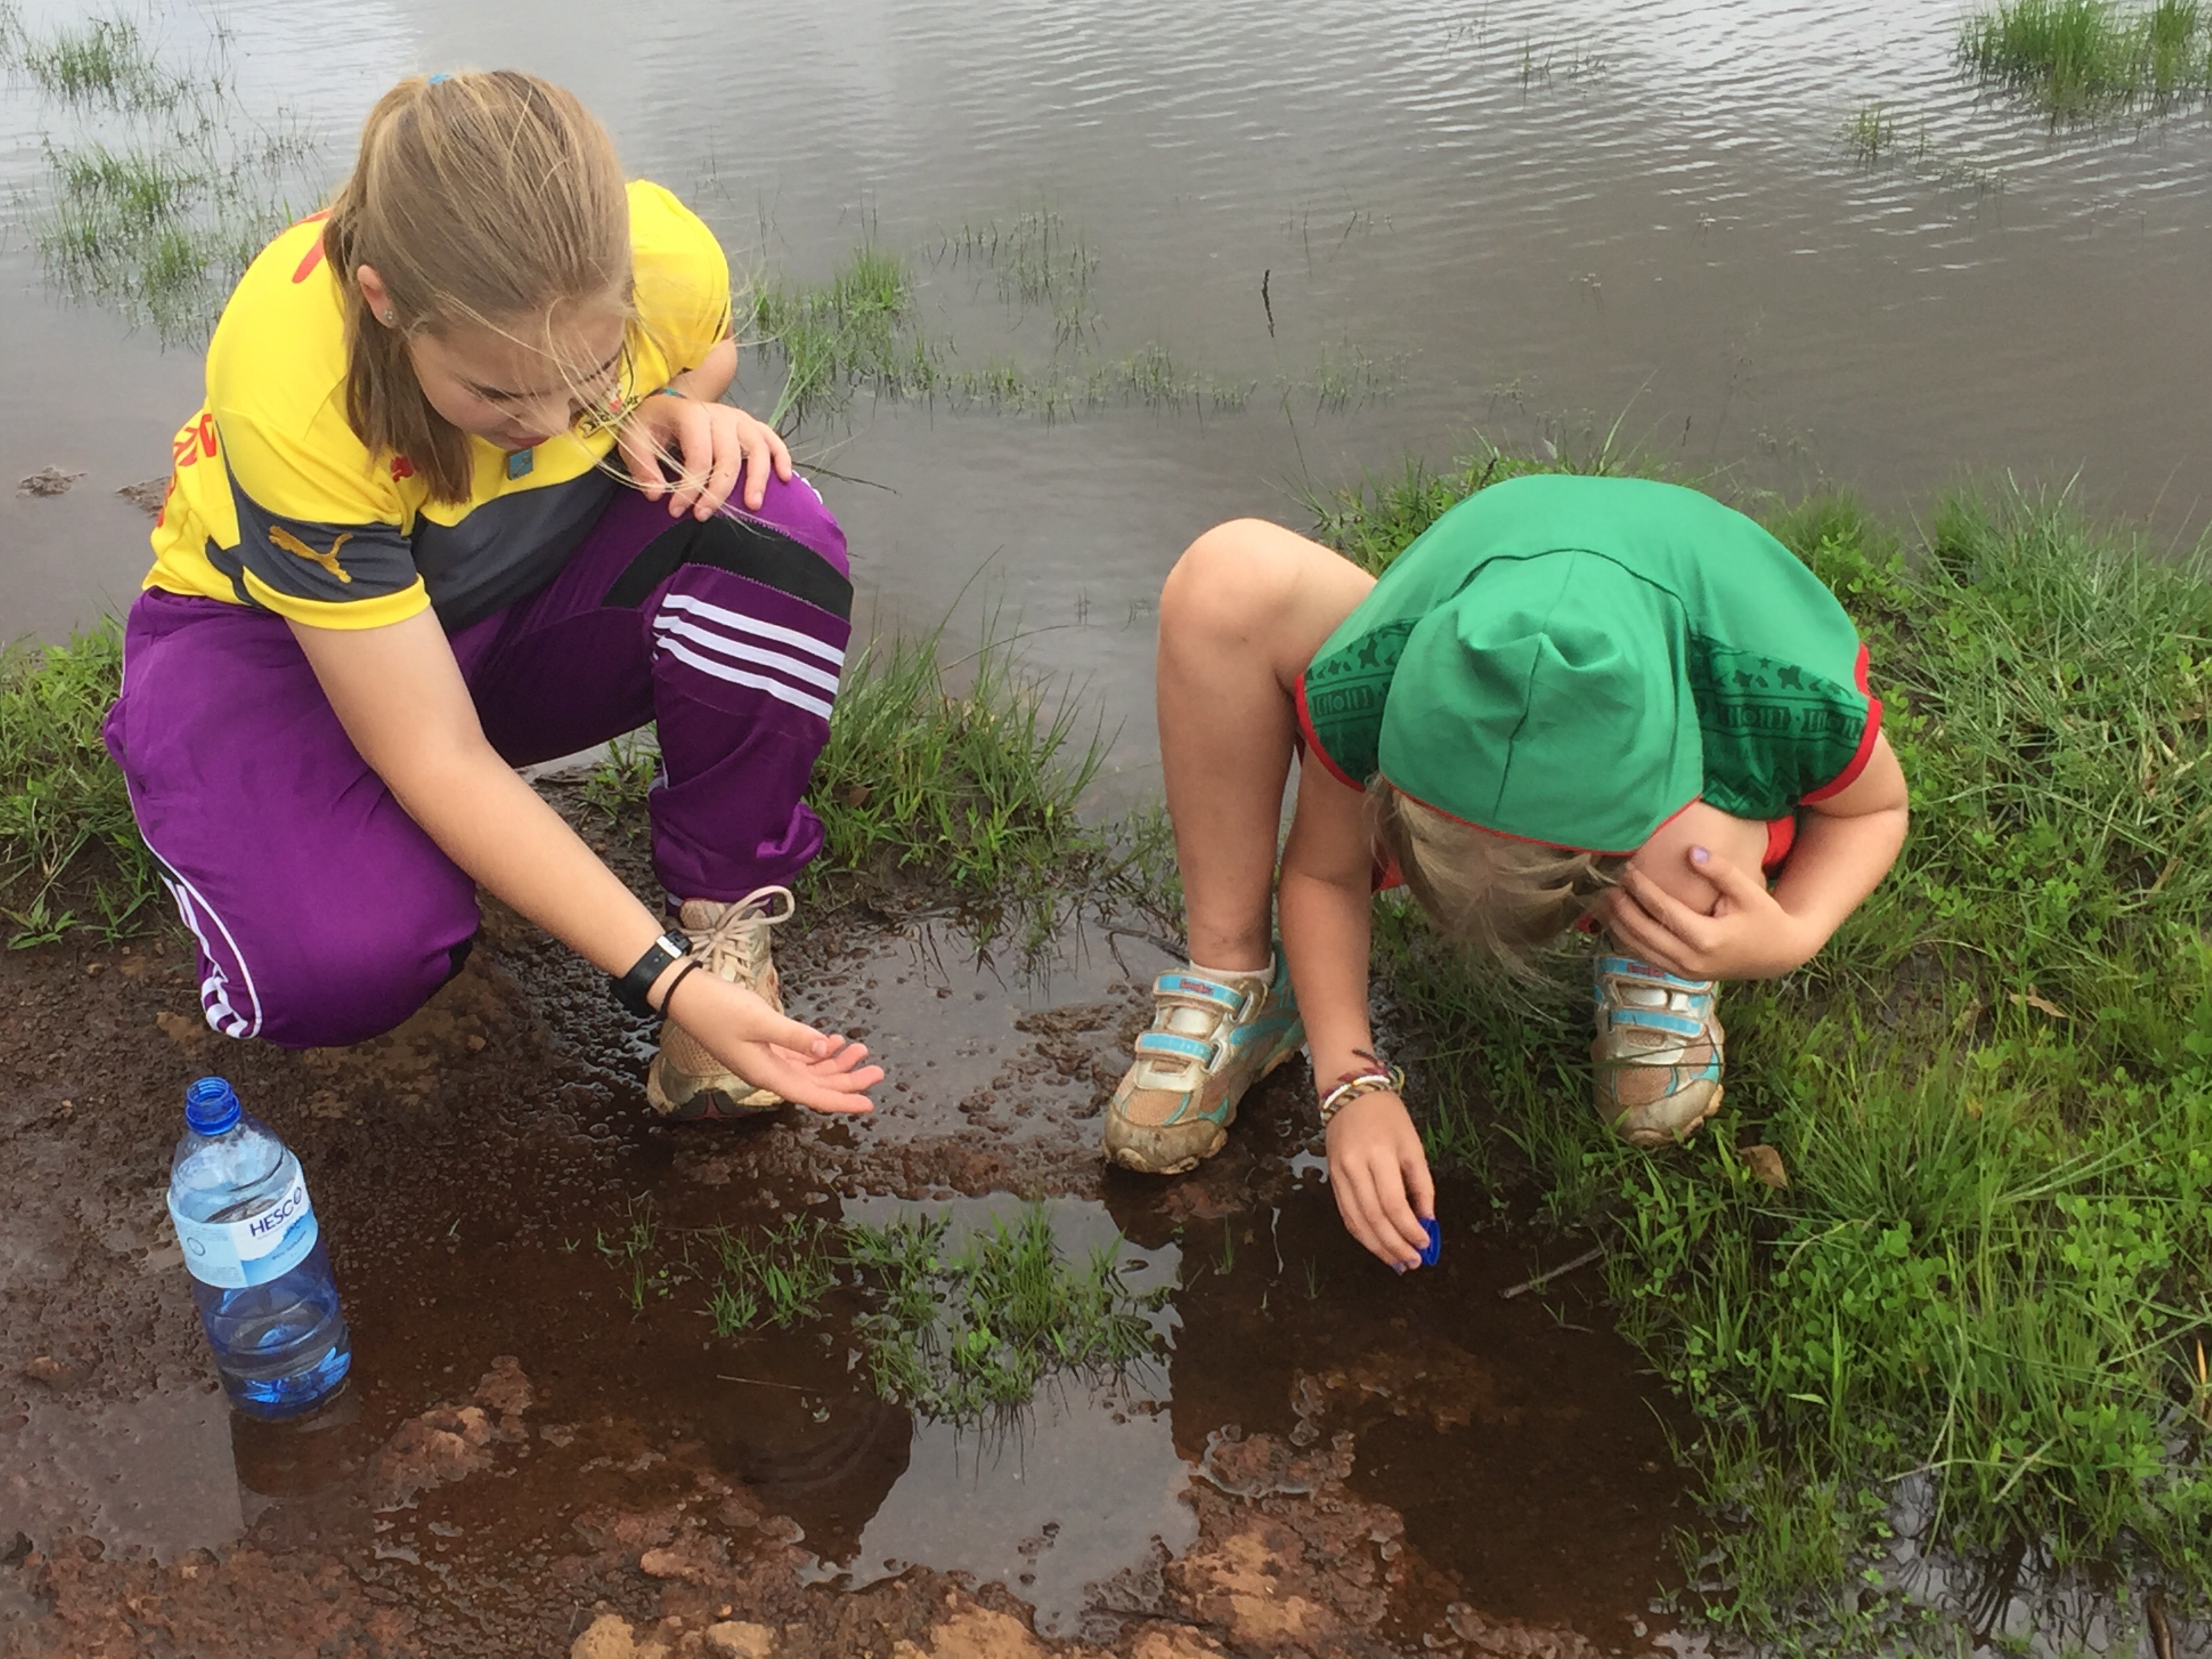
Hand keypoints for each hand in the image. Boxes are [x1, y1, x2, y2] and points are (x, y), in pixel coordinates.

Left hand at [617, 393, 792, 518]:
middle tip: (703, 517)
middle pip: (729, 457)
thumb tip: (656, 495)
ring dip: (757, 479)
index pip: (698, 457)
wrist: (667, 406)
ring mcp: (739, 418)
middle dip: (717, 491)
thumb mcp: (634, 441)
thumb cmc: (651, 425)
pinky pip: (773, 439)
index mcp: (691, 414)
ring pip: (757, 449)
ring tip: (753, 506)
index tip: (676, 511)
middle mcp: (720, 414)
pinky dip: (782, 457)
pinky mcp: (751, 425)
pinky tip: (785, 478)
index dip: (689, 487)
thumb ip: (642, 467)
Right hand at [663, 970, 881, 1114]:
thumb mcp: (760, 1021)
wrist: (687, 994)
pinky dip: (818, 1050)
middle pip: (815, 1084)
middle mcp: (768, 1072)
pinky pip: (798, 1055)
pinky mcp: (763, 1044)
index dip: (841, 1101)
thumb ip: (794, 1036)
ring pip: (809, 1069)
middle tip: (877, 1071)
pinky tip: (835, 1043)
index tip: (867, 1104)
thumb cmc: (718, 1008)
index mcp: (766, 1074)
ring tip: (861, 1050)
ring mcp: (765, 1058)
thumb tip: (825, 1048)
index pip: (811, 1095)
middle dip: (846, 1080)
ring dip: (835, 1063)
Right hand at [1324, 1091, 1434, 1270]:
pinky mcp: (1331, 1178)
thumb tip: (1427, 1220)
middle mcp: (1354, 1167)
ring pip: (1357, 1221)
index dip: (1409, 1229)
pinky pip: (1346, 1214)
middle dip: (1395, 1245)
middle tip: (1413, 1262)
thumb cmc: (1388, 1115)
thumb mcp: (1413, 1145)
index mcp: (1379, 1155)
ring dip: (1377, 1247)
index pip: (1393, 1204)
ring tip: (1397, 1262)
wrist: (1349, 1091)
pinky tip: (1376, 1245)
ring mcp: (1339, 1174)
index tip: (1425, 1244)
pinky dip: (1362, 1234)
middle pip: (1374, 1218)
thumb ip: (1421, 1184)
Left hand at [1600, 845, 1823, 980]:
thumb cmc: (1764, 918)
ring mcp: (1685, 971)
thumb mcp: (1748, 891)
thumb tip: (1691, 851)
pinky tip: (1616, 923)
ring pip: (1640, 950)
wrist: (1778, 954)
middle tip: (1603, 886)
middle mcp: (1691, 960)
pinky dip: (1628, 941)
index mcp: (1707, 938)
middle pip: (1643, 933)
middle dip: (1620, 909)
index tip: (1626, 869)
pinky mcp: (1682, 975)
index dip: (1642, 889)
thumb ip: (1721, 871)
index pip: (1663, 911)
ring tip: (1600, 903)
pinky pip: (1647, 958)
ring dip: (1618, 927)